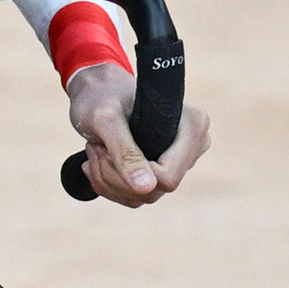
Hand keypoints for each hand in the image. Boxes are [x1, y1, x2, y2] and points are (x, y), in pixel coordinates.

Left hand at [67, 63, 211, 205]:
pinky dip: (108, 184)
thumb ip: (125, 152)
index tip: (107, 149)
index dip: (132, 173)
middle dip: (114, 175)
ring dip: (107, 179)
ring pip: (141, 197)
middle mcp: (192, 147)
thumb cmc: (102, 96)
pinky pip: (135, 197)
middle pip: (153, 190)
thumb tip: (147, 187)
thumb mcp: (106, 121)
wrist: (97, 90)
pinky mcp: (161, 172)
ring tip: (96, 149)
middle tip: (96, 148)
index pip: (168, 176)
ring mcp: (178, 162)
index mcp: (192, 126)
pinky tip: (99, 160)